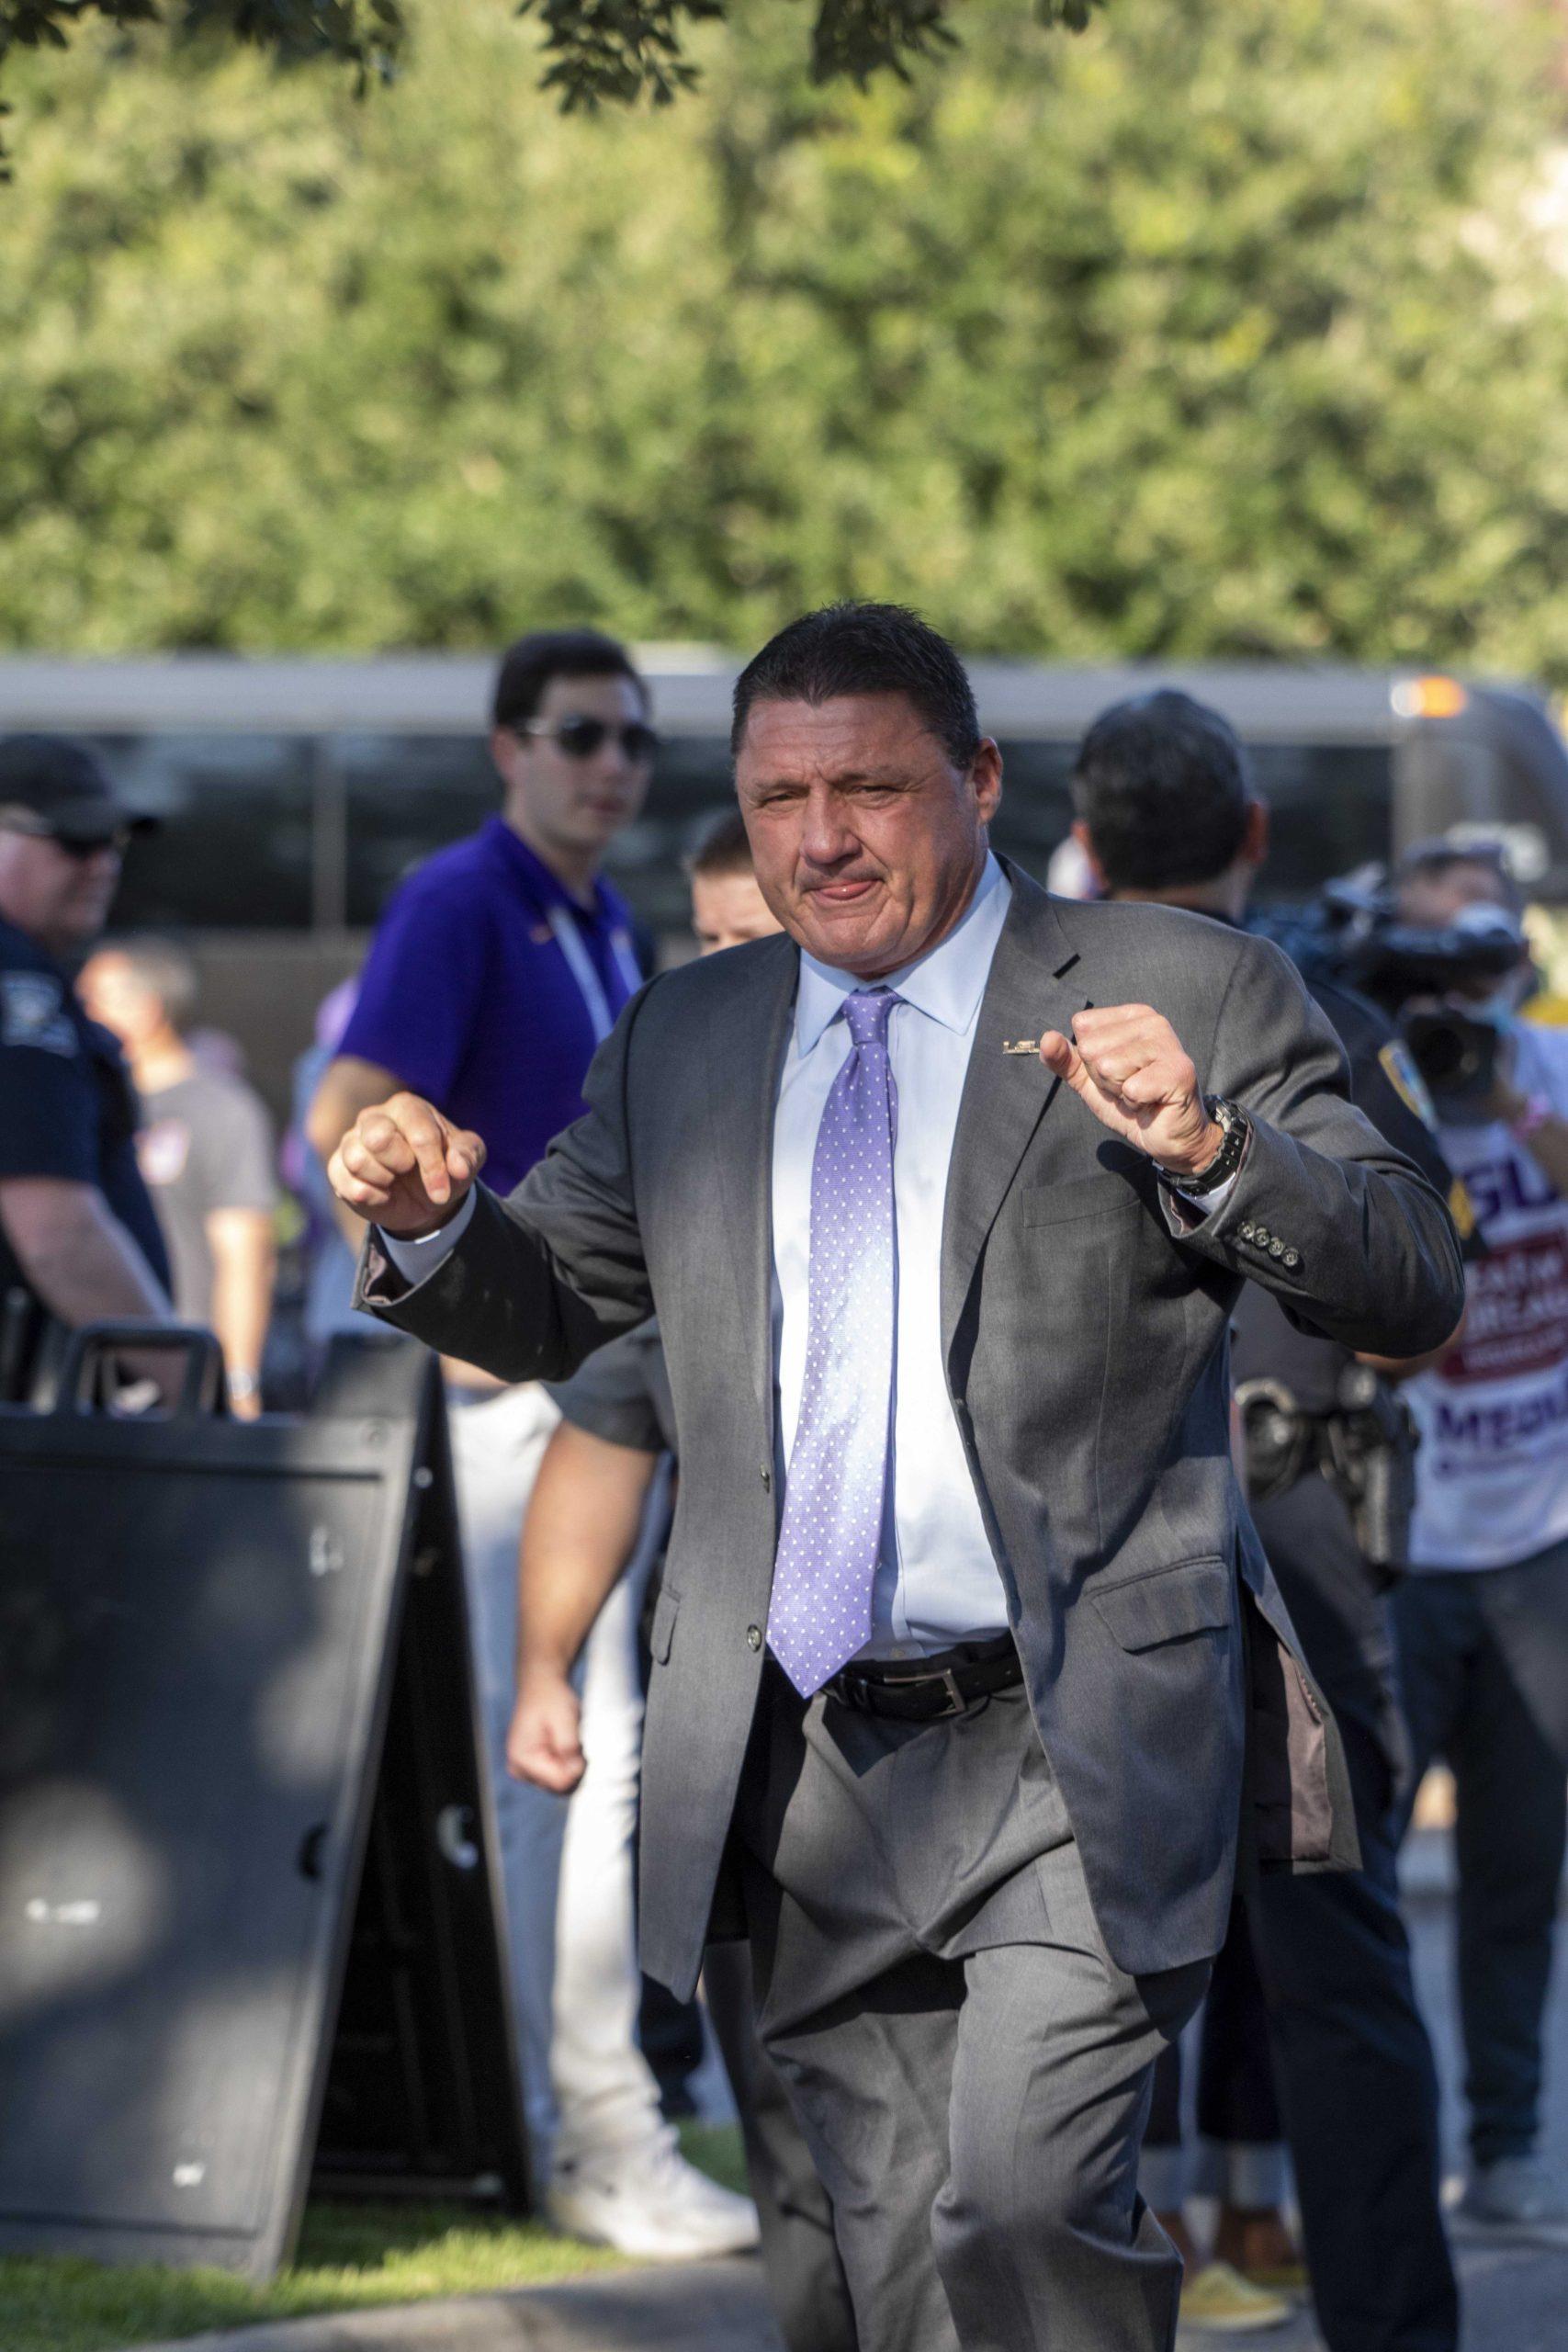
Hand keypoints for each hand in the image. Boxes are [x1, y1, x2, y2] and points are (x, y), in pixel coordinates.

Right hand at [327, 1092, 485, 1236]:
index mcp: (407, 1108)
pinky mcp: (337, 1167)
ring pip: (358, 1160)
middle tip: (409, 1171)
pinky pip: (345, 1184)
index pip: (419, 1134)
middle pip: (378, 1138)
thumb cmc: (446, 1168)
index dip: (433, 1167)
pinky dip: (370, 1197)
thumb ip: (469, 1156)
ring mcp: (351, 1141)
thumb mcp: (468, 1160)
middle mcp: (374, 1117)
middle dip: (401, 1165)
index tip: (442, 1192)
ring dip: (384, 1181)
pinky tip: (381, 1194)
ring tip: (394, 1180)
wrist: (425, 1200)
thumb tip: (457, 1166)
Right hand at [507, 1664, 585, 1793]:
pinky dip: (566, 1762)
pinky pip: (557, 1775)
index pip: (559, 1782)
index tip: (577, 1746)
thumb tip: (575, 1772)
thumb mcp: (563, 1719)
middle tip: (572, 1740)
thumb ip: (568, 1747)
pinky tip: (563, 1743)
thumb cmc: (551, 1699)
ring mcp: (525, 1770)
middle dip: (572, 1765)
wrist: (541, 1686)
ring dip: (570, 1763)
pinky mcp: (533, 1768)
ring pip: (560, 1782)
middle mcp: (519, 1769)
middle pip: (559, 1786)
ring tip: (567, 1739)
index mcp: (522, 1759)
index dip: (576, 1767)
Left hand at [1039, 1004, 1222, 1176]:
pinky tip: (1152, 1102)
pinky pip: (1131, 1088)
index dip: (1090, 1060)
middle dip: (1104, 1078)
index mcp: (1132, 1015)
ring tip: (1142, 1093)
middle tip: (1131, 1087)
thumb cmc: (1130, 1102)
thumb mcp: (1089, 1080)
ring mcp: (1167, 1043)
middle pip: (1091, 1048)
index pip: (1082, 1027)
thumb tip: (1047, 1039)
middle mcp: (1152, 1021)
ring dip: (1120, 1091)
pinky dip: (1135, 1103)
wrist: (1167, 1136)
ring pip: (1108, 1066)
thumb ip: (1065, 1059)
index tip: (1118, 1072)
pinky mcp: (1179, 1071)